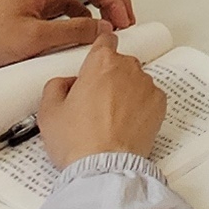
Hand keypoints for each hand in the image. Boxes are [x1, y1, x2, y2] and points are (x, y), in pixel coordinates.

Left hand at [0, 0, 139, 74]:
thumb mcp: (35, 37)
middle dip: (115, 1)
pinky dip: (85, 21)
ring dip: (101, 11)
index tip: (125, 20)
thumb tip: (102, 30)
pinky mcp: (38, 12)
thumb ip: (72, 31)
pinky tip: (84, 38)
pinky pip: (71, 11)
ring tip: (109, 31)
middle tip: (126, 22)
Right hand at [34, 38, 167, 167]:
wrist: (105, 169)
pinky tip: (125, 124)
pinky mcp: (159, 106)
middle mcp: (128, 68)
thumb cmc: (78, 142)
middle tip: (94, 102)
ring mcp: (146, 86)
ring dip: (126, 92)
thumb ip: (55, 85)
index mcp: (100, 63)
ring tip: (110, 118)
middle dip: (109, 77)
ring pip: (135, 81)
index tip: (98, 55)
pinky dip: (140, 106)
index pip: (105, 39)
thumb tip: (66, 82)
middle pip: (119, 63)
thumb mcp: (48, 111)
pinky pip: (148, 98)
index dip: (100, 48)